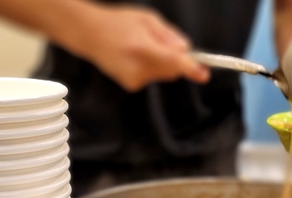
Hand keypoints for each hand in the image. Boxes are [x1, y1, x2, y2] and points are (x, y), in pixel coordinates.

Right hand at [72, 5, 208, 91]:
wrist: (88, 33)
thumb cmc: (119, 22)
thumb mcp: (148, 18)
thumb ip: (169, 35)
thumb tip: (186, 50)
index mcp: (143, 48)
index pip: (173, 62)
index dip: (190, 68)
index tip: (203, 74)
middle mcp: (138, 66)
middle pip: (173, 70)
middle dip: (174, 60)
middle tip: (158, 44)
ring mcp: (134, 78)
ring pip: (164, 75)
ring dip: (160, 63)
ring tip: (140, 48)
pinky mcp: (131, 85)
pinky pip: (152, 77)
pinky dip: (149, 69)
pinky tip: (133, 58)